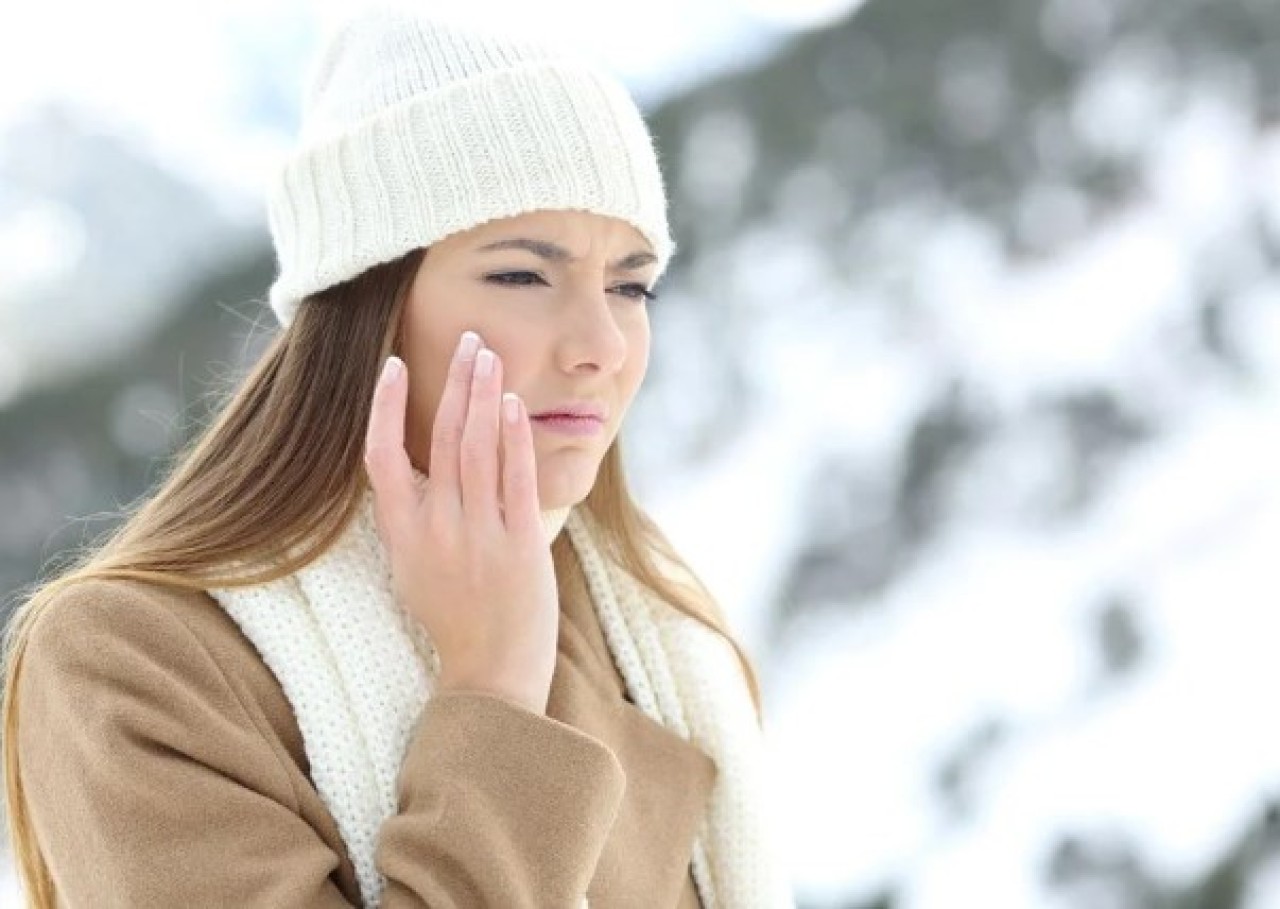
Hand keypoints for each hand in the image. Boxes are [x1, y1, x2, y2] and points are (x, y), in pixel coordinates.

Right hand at [363, 332, 557, 715]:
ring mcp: (478, 535)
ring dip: (484, 394)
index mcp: (402, 535)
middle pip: (441, 437)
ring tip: (489, 354)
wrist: (491, 675)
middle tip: (467, 338)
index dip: (385, 407)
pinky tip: (512, 404)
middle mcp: (436, 529)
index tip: (394, 366)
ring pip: (476, 447)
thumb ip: (414, 519)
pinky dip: (512, 437)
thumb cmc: (455, 620)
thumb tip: (418, 471)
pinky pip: (514, 478)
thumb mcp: (414, 569)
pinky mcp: (520, 543)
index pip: (381, 456)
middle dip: (454, 381)